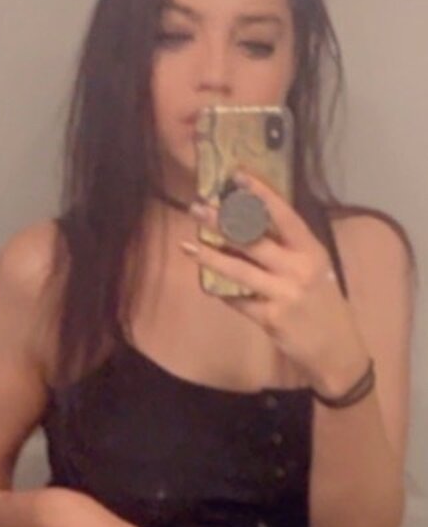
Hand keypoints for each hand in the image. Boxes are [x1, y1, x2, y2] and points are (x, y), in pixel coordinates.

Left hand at [185, 170, 368, 395]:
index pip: (284, 215)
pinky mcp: (271, 318)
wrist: (337, 350)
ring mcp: (284, 294)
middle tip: (197, 208)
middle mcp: (299, 269)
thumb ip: (292, 251)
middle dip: (222, 222)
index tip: (238, 176)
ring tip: (188, 245)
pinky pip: (239, 301)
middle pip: (254, 239)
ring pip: (239, 270)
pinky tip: (206, 283)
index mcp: (312, 251)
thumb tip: (253, 228)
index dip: (261, 194)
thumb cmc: (325, 307)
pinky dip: (222, 292)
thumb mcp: (317, 271)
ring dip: (211, 256)